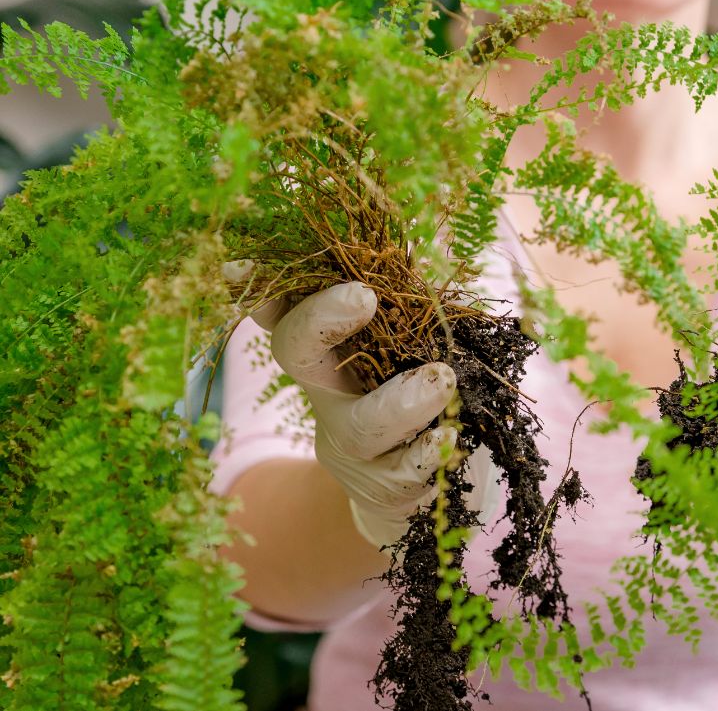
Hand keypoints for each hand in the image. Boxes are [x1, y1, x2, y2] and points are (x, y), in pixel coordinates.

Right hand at [223, 262, 498, 548]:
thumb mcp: (408, 343)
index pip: (288, 307)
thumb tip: (413, 259)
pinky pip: (400, 474)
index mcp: (332, 347)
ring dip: (402, 402)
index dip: (264, 289)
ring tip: (442, 380)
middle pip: (297, 353)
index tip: (242, 267)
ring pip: (361, 426)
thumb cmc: (412, 388)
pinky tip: (448, 439)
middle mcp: (327, 392)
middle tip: (364, 297)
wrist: (410, 482)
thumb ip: (407, 306)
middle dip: (321, 320)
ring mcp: (347, 444)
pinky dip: (428, 454)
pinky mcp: (380, 487)